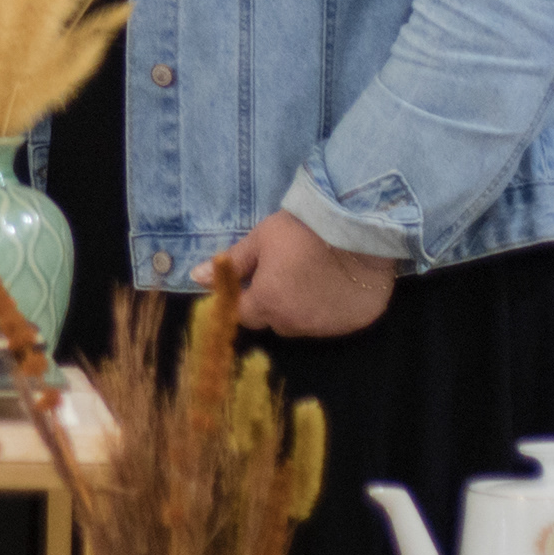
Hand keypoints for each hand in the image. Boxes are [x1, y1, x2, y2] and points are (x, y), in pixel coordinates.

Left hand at [198, 210, 398, 337]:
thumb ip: (232, 263)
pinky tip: (336, 285)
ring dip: (302, 309)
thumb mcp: (261, 240)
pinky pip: (333, 323)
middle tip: (285, 273)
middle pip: (276, 322)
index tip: (255, 279)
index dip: (246, 298)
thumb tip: (196, 277)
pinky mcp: (354, 325)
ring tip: (313, 277)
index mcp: (268, 303)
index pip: (244, 315)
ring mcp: (327, 327)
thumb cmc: (302, 230)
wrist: (356, 226)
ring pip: (304, 325)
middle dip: (274, 304)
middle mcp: (296, 323)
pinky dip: (331, 310)